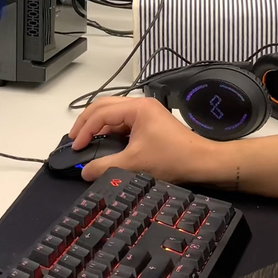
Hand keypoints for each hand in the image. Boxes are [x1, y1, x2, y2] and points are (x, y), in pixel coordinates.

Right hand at [68, 94, 218, 182]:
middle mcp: (140, 105)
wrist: (203, 163)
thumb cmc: (171, 159)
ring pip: (113, 113)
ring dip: (98, 126)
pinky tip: (104, 143)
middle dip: (86, 122)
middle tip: (74, 139)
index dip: (84, 130)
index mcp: (136, 108)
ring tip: (85, 140)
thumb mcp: (134, 163)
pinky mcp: (150, 122)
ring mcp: (146, 112)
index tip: (76, 147)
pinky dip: (110, 131)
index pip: (101, 113)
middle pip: (104, 106)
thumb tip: (84, 172)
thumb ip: (105, 166)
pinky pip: (123, 122)